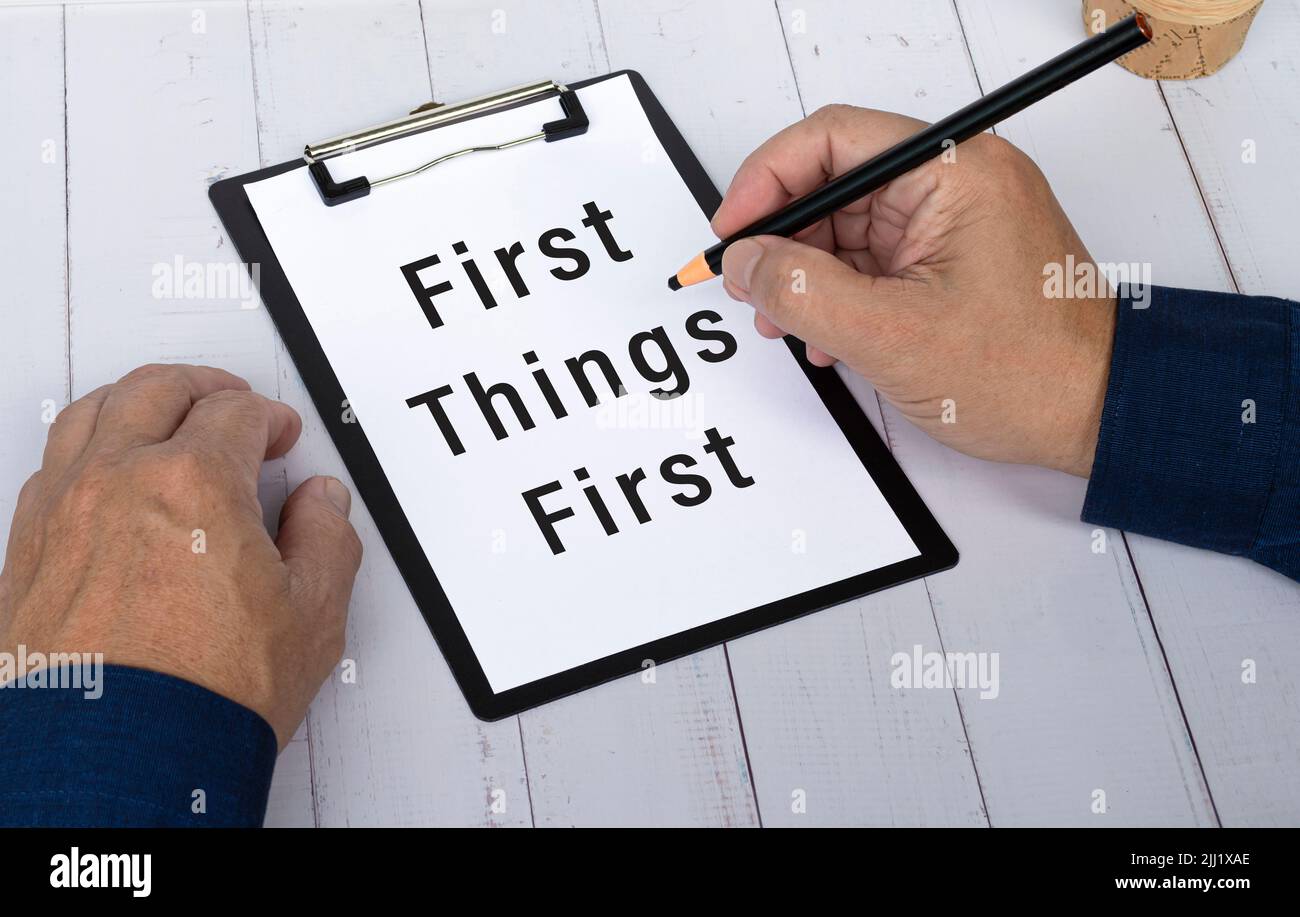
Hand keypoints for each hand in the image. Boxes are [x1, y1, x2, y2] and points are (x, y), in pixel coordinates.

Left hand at [0, 364, 362, 747]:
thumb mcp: (311, 615)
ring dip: (136, 403)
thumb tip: (321, 502)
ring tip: (161, 415)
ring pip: (90, 415)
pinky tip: (105, 473)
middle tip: (228, 400)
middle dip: (202, 386)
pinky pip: (49, 468)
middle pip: (156, 390)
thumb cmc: (204, 696)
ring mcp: (62, 513)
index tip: (281, 437)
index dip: (271, 419)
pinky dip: (86, 450)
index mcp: (193, 483)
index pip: (237, 414)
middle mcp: (117, 482)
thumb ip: (327, 539)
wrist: (120, 764)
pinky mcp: (27, 554)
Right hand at [713, 105, 1115, 476]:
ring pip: (846, 227)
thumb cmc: (1028, 373)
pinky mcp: (949, 259)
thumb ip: (802, 293)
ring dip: (806, 275)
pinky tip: (826, 337)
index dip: (767, 179)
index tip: (733, 230)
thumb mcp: (891, 336)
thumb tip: (746, 262)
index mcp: (954, 171)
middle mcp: (955, 182)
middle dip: (783, 238)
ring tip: (786, 325)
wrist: (1096, 416)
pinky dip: (838, 295)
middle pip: (834, 183)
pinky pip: (872, 261)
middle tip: (749, 288)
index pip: (833, 139)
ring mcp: (952, 222)